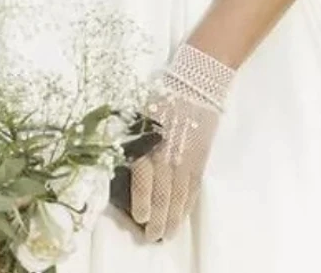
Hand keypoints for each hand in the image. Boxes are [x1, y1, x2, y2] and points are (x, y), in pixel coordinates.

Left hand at [129, 42, 235, 241]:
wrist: (195, 83)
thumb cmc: (162, 94)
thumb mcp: (139, 114)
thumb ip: (133, 140)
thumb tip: (121, 162)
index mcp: (150, 143)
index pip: (144, 180)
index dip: (143, 202)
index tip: (140, 218)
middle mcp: (168, 155)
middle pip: (162, 195)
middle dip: (157, 220)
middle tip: (151, 236)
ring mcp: (186, 159)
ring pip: (179, 197)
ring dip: (172, 219)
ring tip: (166, 234)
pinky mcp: (199, 158)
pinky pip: (192, 188)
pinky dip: (187, 205)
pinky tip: (181, 216)